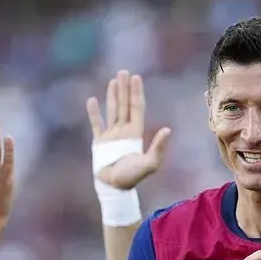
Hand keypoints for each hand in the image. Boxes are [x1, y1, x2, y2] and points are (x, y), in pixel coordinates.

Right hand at [87, 70, 170, 189]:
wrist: (114, 187)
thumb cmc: (133, 177)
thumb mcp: (150, 163)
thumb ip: (158, 147)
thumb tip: (168, 129)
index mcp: (136, 133)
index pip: (137, 108)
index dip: (136, 92)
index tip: (136, 77)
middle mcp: (124, 131)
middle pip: (125, 104)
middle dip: (125, 88)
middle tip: (124, 71)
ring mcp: (111, 135)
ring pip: (112, 110)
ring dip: (112, 95)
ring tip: (113, 80)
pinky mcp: (100, 142)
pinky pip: (96, 124)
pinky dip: (94, 112)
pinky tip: (92, 100)